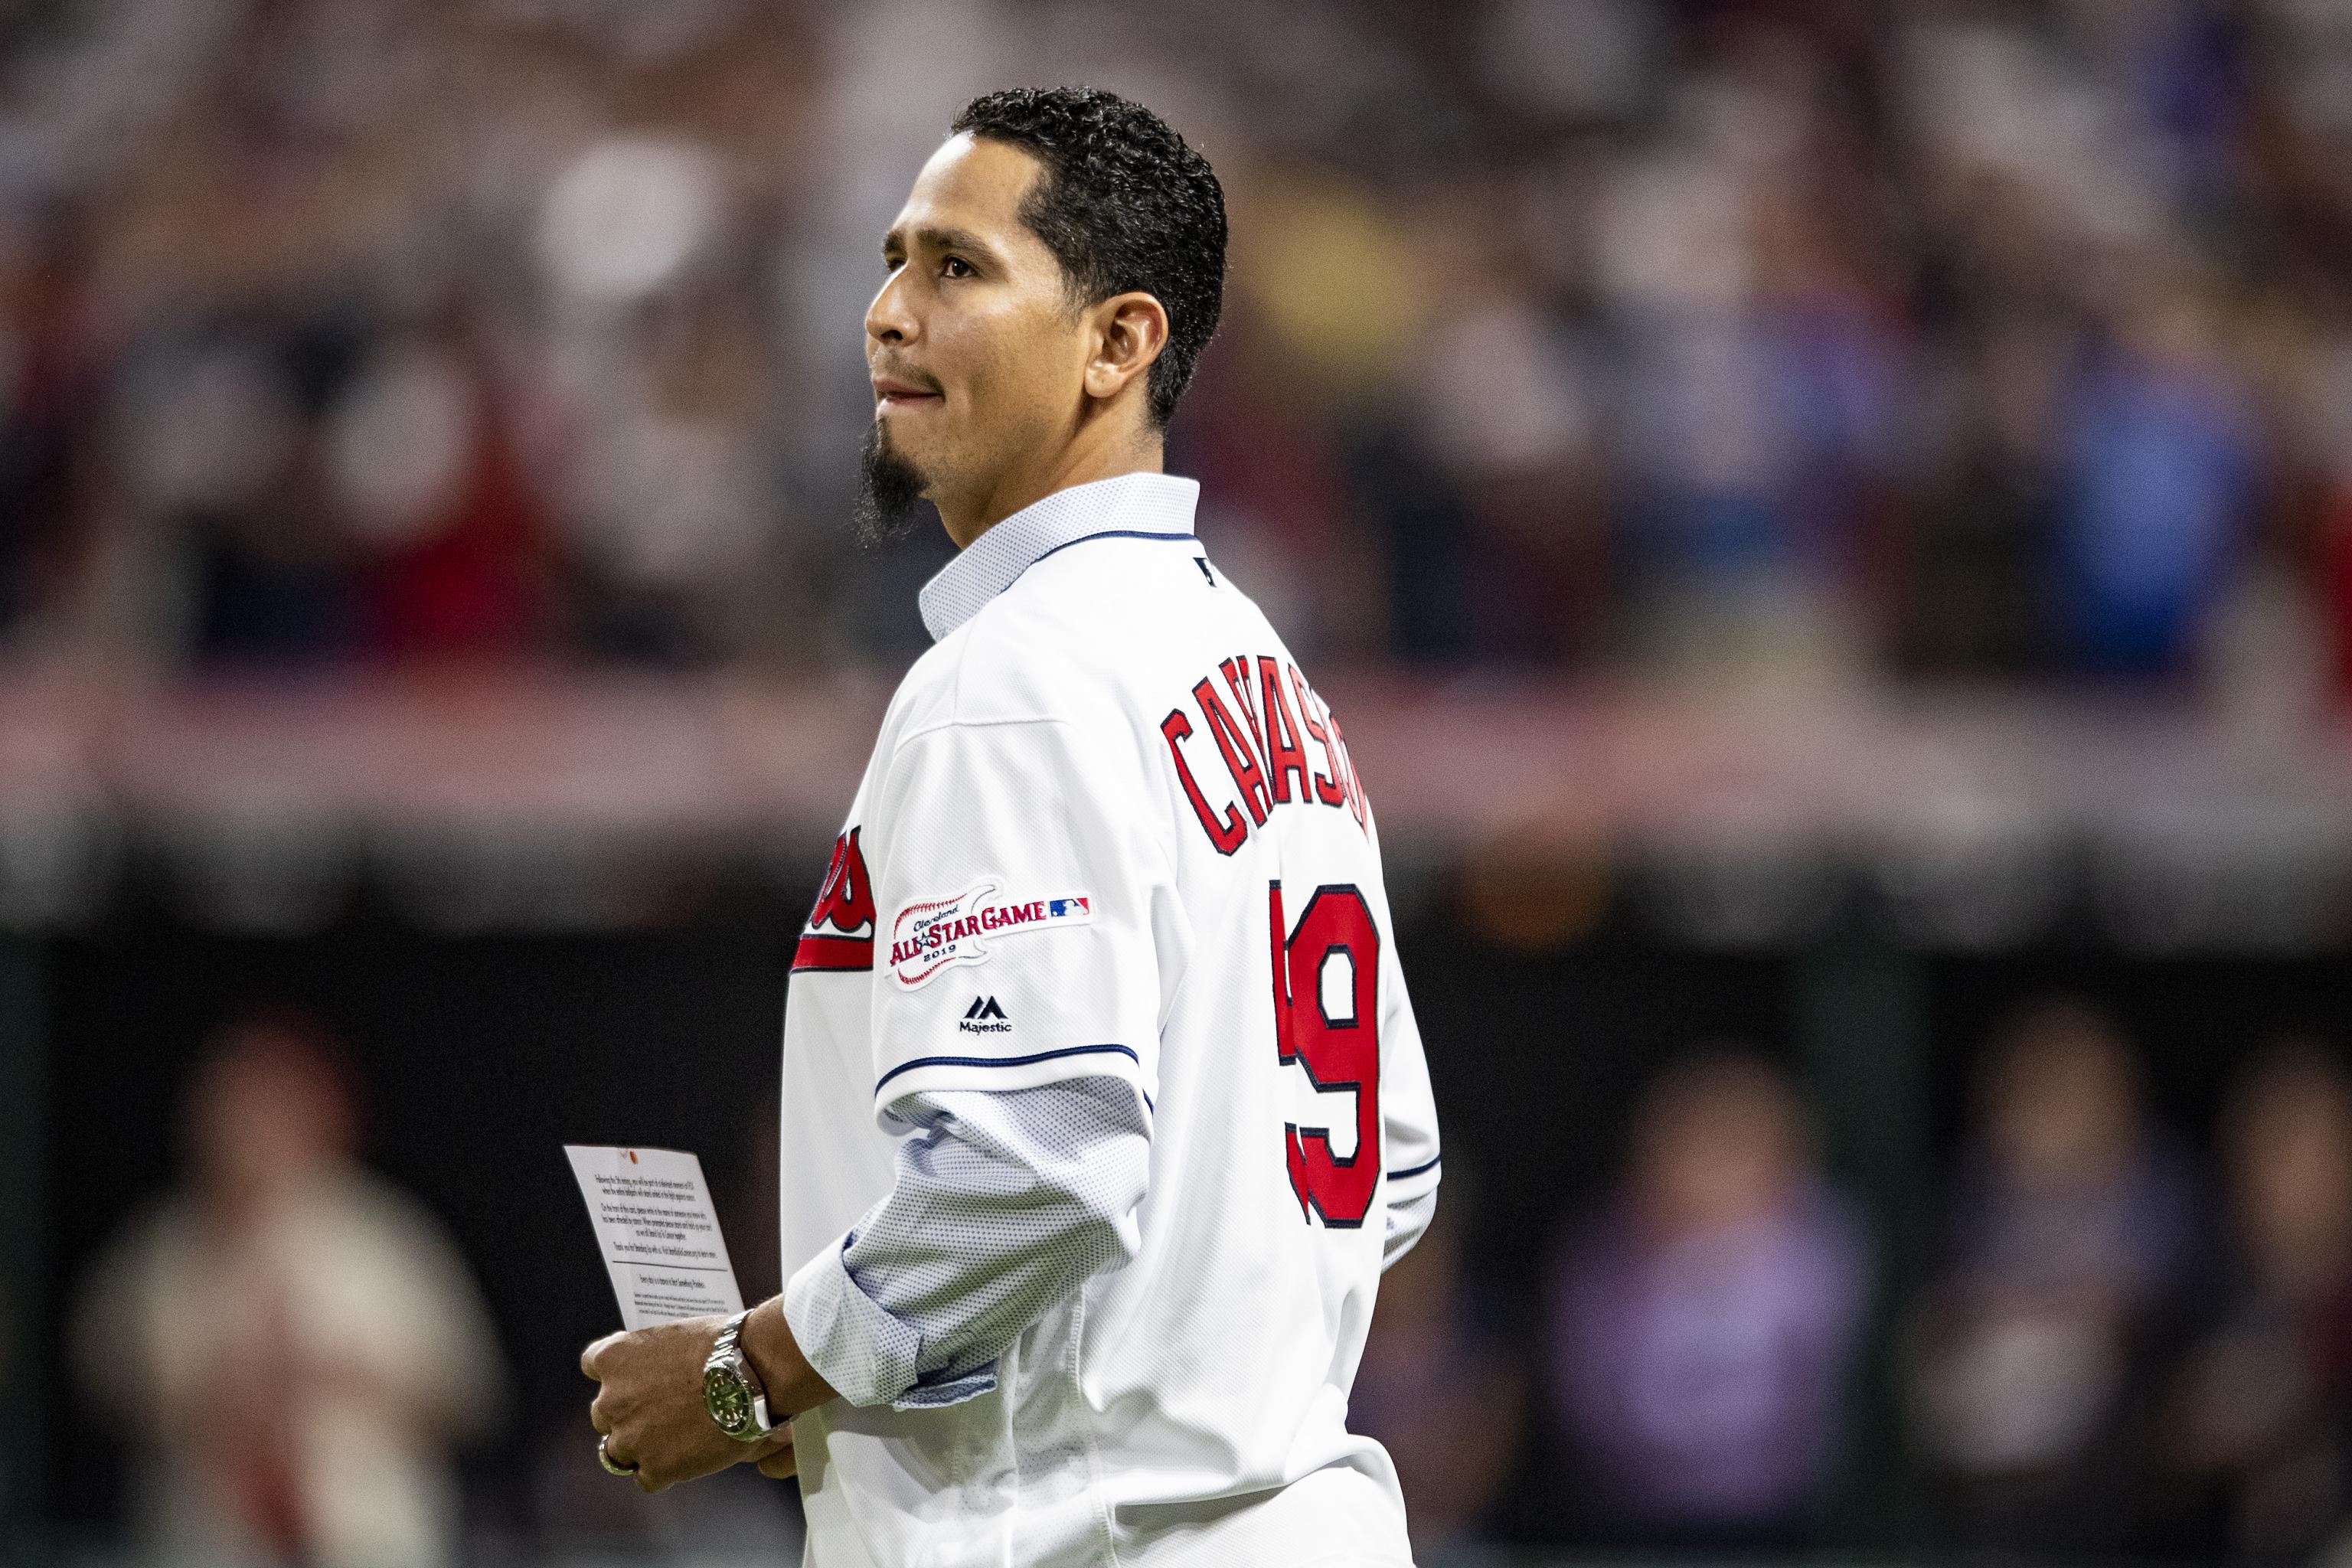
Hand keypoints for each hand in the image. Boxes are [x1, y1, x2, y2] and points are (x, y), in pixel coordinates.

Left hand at [582, 1315, 790, 1492]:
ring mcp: (629, 1438)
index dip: (618, 1375)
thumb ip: (657, 1361)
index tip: (635, 1378)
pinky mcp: (653, 1468)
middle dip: (629, 1415)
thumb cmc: (726, 1346)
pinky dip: (665, 1472)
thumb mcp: (679, 1338)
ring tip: (675, 1442)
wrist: (752, 1373)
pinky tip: (690, 1458)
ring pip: (618, 1452)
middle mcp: (610, 1399)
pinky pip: (647, 1478)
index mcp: (615, 1357)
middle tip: (662, 1415)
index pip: (593, 1365)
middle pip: (604, 1414)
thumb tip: (663, 1381)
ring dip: (640, 1448)